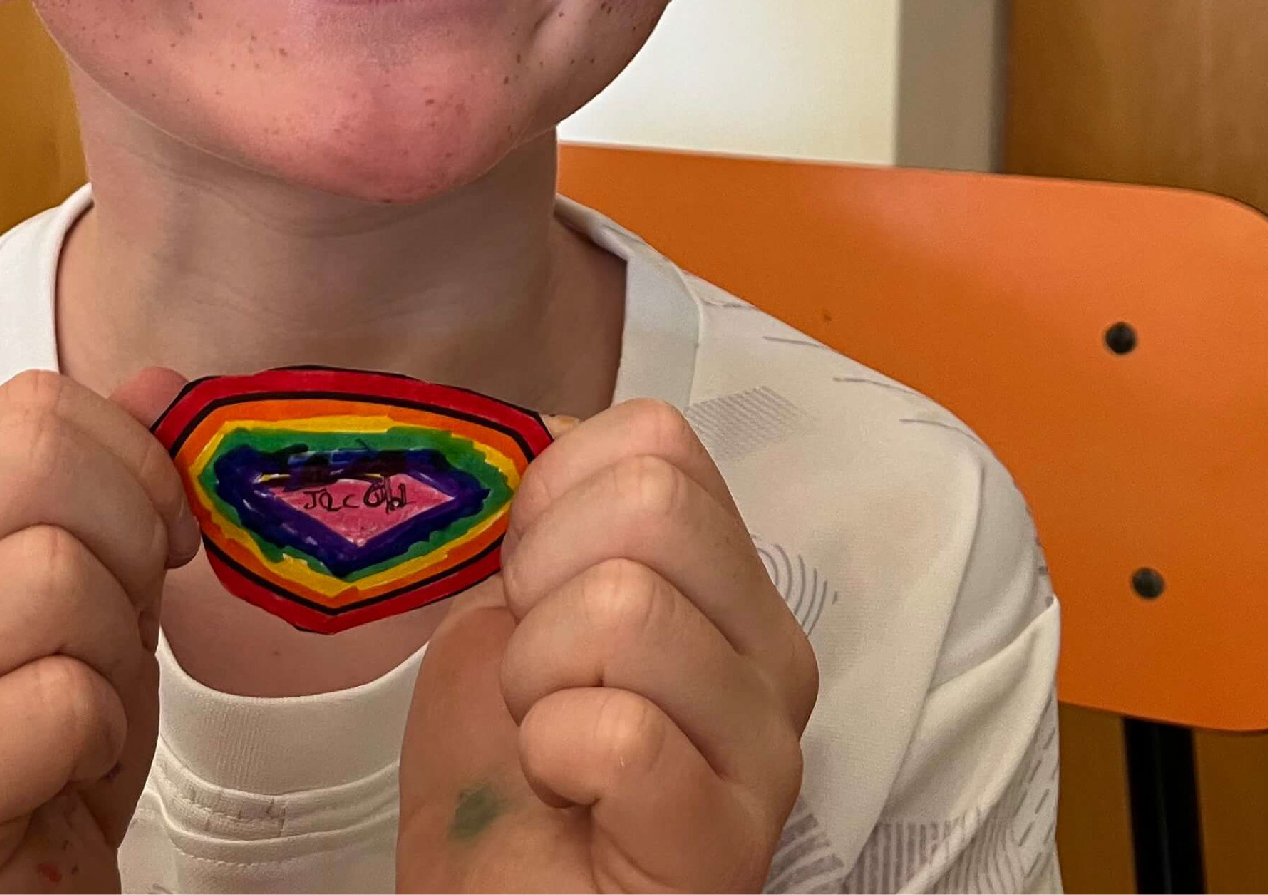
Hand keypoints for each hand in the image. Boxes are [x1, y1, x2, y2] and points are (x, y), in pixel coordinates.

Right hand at [0, 367, 197, 891]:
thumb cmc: (48, 756)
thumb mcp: (95, 601)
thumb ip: (111, 484)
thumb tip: (159, 381)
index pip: (27, 410)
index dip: (132, 465)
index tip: (152, 547)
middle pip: (37, 463)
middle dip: (128, 544)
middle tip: (120, 635)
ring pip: (53, 577)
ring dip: (116, 658)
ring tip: (86, 717)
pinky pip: (57, 703)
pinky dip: (99, 741)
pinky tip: (64, 779)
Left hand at [398, 399, 817, 892]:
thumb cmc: (495, 776)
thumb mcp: (501, 612)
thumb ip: (542, 520)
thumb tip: (555, 426)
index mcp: (723, 582)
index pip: (658, 439)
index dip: (551, 498)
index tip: (526, 587)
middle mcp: (772, 654)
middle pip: (654, 503)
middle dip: (541, 581)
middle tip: (535, 673)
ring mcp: (766, 750)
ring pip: (631, 608)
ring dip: (535, 678)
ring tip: (545, 739)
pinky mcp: (730, 841)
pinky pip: (623, 732)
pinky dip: (553, 751)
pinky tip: (564, 792)